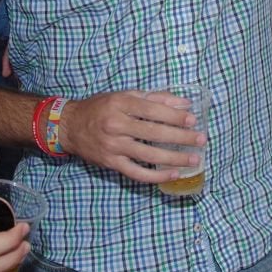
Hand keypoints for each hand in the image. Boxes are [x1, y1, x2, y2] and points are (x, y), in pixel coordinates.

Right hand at [58, 90, 205, 183]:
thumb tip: (183, 104)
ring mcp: (113, 147)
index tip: (192, 120)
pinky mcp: (111, 163)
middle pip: (154, 133)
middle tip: (201, 140)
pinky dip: (156, 176)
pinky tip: (173, 175)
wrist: (70, 126)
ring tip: (193, 159)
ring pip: (149, 155)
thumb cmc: (101, 107)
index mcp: (121, 104)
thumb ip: (155, 98)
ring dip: (174, 159)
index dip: (175, 116)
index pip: (153, 110)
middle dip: (181, 137)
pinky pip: (137, 173)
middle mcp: (116, 125)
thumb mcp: (125, 95)